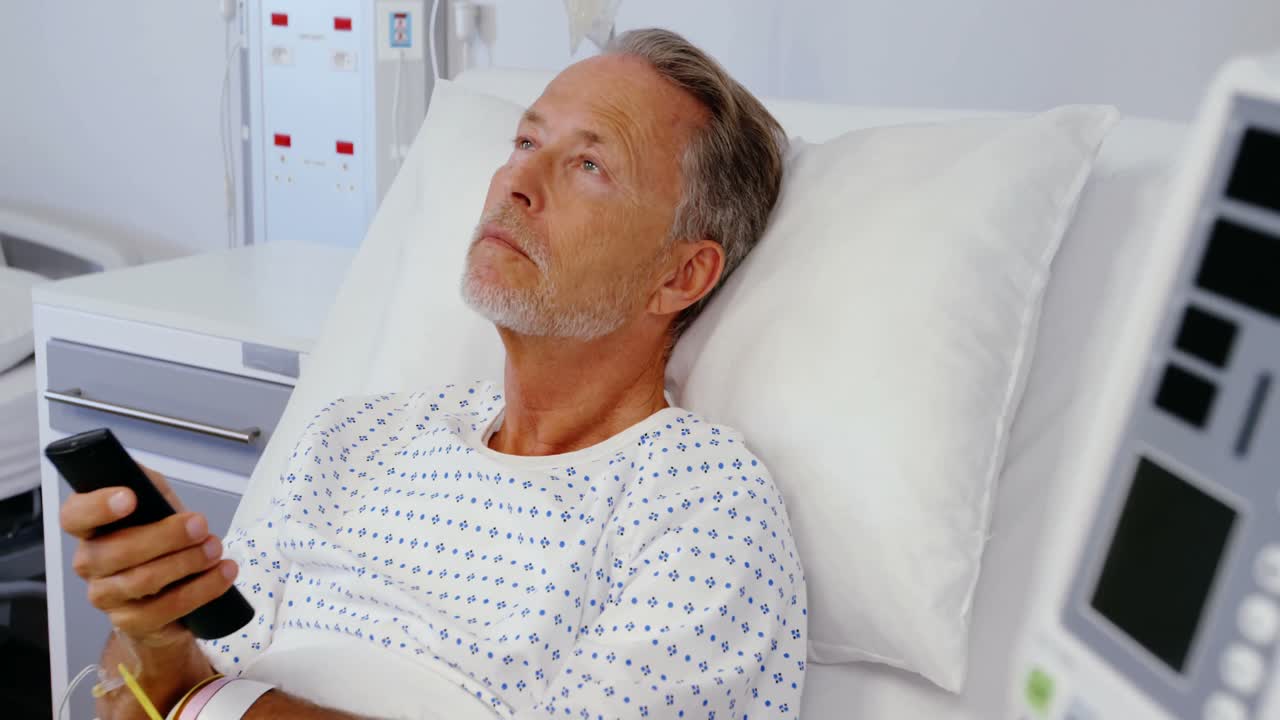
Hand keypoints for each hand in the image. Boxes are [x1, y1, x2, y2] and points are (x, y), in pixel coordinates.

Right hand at [59, 464, 238, 644]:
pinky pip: (165, 610)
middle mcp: (90, 563)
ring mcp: (108, 596)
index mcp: (89, 528)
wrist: (170, 590)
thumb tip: (138, 472)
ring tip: (215, 549)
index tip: (129, 497)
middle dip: (165, 536)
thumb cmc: (159, 539)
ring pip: (142, 581)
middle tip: (199, 526)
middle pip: (116, 552)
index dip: (97, 507)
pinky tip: (222, 574)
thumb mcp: (155, 503)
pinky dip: (201, 590)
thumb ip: (146, 483)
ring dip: (187, 562)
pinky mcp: (132, 622)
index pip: (74, 516)